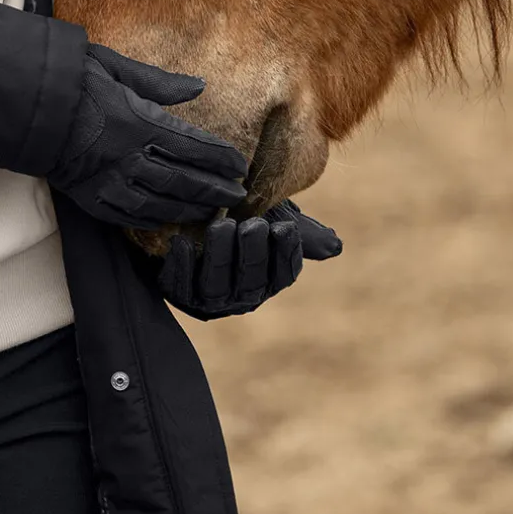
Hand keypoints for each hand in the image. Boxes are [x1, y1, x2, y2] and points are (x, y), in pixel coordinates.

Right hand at [45, 43, 246, 229]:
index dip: (221, 159)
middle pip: (184, 180)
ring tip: (211, 212)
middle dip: (215, 189)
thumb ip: (160, 82)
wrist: (26, 107)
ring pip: (161, 203)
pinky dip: (152, 220)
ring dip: (190, 209)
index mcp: (140, 123)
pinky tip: (167, 220)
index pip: (194, 147)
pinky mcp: (90, 199)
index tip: (240, 166)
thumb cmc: (72, 80)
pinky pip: (128, 217)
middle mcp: (129, 158)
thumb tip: (199, 86)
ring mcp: (110, 182)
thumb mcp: (116, 67)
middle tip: (237, 196)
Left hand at [157, 200, 341, 319]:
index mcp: (268, 279)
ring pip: (216, 287)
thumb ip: (297, 230)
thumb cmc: (236, 214)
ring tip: (221, 226)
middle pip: (251, 283)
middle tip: (253, 224)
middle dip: (254, 254)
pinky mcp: (177, 294)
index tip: (285, 227)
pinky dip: (183, 265)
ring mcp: (208, 299)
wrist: (189, 214)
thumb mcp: (267, 215)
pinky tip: (182, 242)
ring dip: (220, 257)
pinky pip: (180, 286)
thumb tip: (335, 246)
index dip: (286, 253)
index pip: (284, 273)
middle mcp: (241, 296)